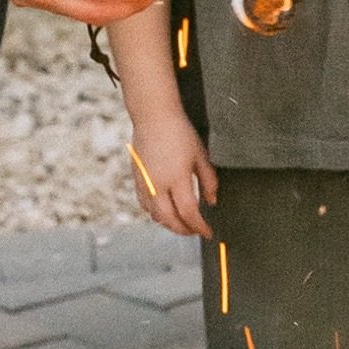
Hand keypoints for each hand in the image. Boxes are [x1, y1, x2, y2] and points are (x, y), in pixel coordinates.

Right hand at [130, 115, 217, 237]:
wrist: (153, 116)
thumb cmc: (179, 132)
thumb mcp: (200, 155)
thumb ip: (208, 181)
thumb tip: (212, 202)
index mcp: (177, 177)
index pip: (189, 212)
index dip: (199, 227)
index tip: (207, 232)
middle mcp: (158, 184)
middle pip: (170, 220)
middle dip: (184, 230)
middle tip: (195, 232)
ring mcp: (145, 183)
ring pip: (155, 216)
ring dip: (170, 224)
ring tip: (182, 224)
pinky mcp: (137, 180)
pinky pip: (145, 205)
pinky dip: (156, 214)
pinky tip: (166, 211)